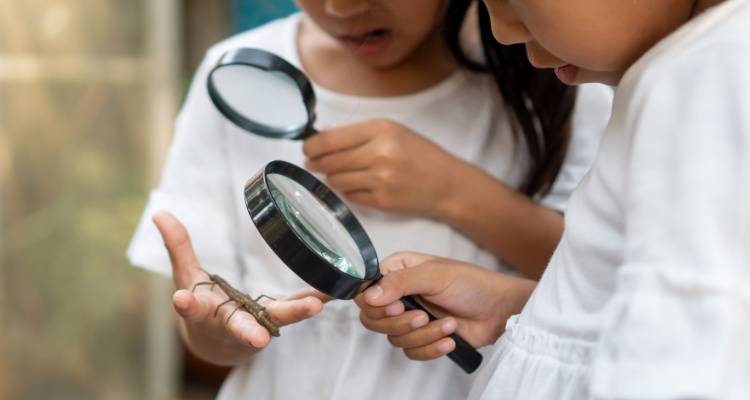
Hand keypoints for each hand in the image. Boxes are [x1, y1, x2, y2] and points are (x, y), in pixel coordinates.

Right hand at [153, 211, 329, 364]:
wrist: (220, 342)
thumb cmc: (204, 304)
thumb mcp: (186, 276)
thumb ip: (177, 246)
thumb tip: (160, 214)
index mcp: (204, 310)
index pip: (192, 308)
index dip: (187, 305)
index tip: (182, 300)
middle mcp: (230, 321)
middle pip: (238, 325)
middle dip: (248, 330)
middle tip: (259, 338)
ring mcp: (256, 321)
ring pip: (276, 319)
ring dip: (296, 313)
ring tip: (314, 307)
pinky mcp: (277, 317)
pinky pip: (297, 307)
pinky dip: (315, 300)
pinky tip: (333, 292)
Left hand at [303, 119, 467, 216]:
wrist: (447, 184)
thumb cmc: (420, 154)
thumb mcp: (394, 131)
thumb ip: (358, 132)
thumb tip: (322, 135)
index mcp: (381, 130)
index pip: (330, 139)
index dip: (312, 145)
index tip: (307, 148)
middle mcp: (379, 153)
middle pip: (329, 161)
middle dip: (316, 163)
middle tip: (313, 163)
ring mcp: (380, 180)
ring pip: (336, 180)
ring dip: (333, 177)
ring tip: (340, 173)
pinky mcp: (381, 201)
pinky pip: (350, 196)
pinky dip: (349, 191)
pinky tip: (359, 185)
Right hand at [355, 252, 535, 360]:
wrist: (500, 310)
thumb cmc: (472, 283)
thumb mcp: (435, 275)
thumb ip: (400, 282)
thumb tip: (369, 296)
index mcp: (398, 270)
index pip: (365, 290)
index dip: (375, 304)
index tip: (394, 307)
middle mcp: (399, 293)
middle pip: (373, 318)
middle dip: (399, 323)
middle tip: (421, 316)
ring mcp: (410, 317)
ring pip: (393, 338)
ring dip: (423, 335)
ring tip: (448, 323)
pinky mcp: (422, 338)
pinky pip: (411, 352)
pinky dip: (430, 348)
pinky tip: (449, 338)